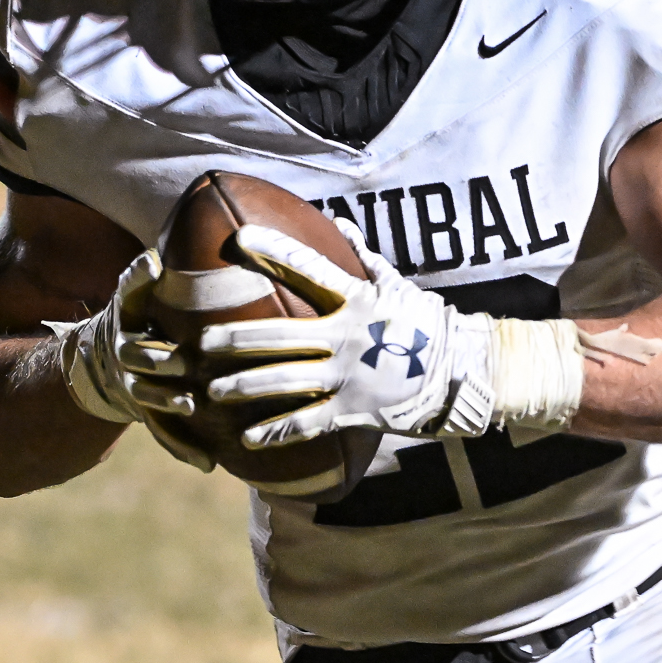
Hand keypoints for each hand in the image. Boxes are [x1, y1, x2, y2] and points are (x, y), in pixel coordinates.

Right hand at [49, 250, 215, 471]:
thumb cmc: (133, 317)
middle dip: (163, 371)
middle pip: (141, 370)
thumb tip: (153, 259)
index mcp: (126, 336)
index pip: (134, 335)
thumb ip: (138, 279)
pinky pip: (167, 436)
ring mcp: (139, 393)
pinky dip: (185, 450)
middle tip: (185, 373)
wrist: (109, 358)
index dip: (152, 344)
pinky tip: (208, 465)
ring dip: (171, 411)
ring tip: (192, 409)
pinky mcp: (153, 416)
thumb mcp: (131, 297)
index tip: (174, 348)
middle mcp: (127, 366)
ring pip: (151, 405)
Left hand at [198, 222, 501, 445]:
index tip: (239, 238)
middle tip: (200, 343)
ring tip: (211, 392)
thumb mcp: (397, 286)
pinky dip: (277, 431)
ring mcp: (348, 374)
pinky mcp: (353, 408)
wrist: (461, 372)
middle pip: (280, 334)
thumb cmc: (426, 324)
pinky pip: (308, 422)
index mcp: (356, 299)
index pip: (308, 269)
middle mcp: (346, 335)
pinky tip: (248, 438)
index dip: (274, 251)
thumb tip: (340, 223)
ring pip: (285, 381)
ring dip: (244, 386)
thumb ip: (364, 257)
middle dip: (235, 338)